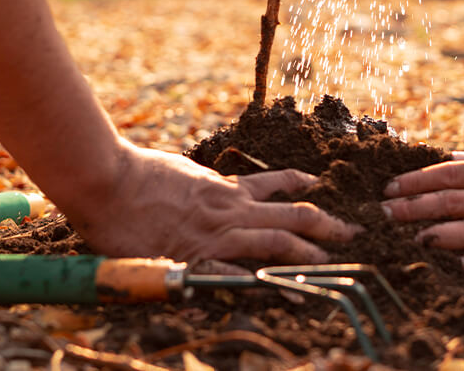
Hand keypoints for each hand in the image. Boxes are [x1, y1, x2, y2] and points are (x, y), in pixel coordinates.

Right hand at [61, 143, 360, 263]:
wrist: (109, 181)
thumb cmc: (136, 173)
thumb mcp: (180, 171)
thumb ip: (202, 184)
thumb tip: (210, 186)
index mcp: (225, 188)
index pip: (277, 184)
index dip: (302, 185)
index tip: (320, 187)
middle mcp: (230, 209)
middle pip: (291, 215)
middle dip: (327, 226)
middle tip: (354, 234)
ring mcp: (216, 233)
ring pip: (276, 241)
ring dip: (308, 253)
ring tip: (332, 264)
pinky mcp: (196, 255)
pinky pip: (234, 271)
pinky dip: (257, 281)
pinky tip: (280, 292)